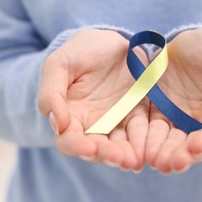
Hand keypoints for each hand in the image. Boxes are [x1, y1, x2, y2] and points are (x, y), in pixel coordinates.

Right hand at [38, 29, 148, 170]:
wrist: (108, 41)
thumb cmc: (79, 52)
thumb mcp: (59, 65)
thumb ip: (51, 93)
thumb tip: (57, 124)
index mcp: (70, 116)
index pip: (69, 140)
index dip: (77, 147)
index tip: (89, 148)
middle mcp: (92, 125)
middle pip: (98, 149)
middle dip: (108, 156)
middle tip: (122, 159)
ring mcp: (116, 121)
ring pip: (120, 145)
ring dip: (127, 155)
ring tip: (136, 160)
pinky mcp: (137, 113)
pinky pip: (141, 130)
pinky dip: (144, 141)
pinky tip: (150, 149)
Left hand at [145, 28, 201, 173]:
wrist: (185, 39)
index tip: (195, 146)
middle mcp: (200, 121)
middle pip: (193, 146)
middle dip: (182, 156)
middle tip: (170, 164)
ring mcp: (177, 118)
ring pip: (171, 142)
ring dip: (163, 154)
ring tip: (154, 161)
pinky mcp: (157, 112)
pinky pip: (151, 128)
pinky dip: (147, 140)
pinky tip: (141, 150)